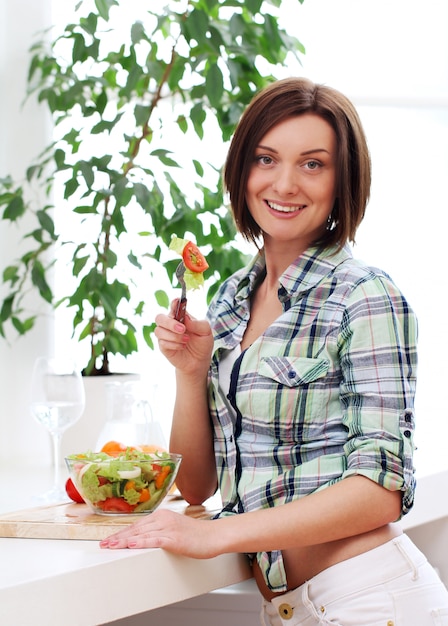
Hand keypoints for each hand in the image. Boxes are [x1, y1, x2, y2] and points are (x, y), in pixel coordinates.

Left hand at [99, 508, 218, 557]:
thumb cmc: (196, 535)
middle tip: (104, 545)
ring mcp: (169, 528)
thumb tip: (143, 538)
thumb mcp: (174, 528)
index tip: (109, 540)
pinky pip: (155, 540)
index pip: (137, 525)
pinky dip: (142, 542)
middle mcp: (163, 519)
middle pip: (136, 529)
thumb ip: (159, 531)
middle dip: (118, 538)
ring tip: (111, 546)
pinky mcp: (174, 538)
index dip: (121, 533)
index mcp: (161, 516)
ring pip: (142, 534)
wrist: (214, 536)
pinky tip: (132, 545)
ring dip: (124, 541)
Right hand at [154, 304, 212, 375]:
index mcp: (181, 317)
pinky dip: (174, 345)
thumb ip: (198, 323)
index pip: (174, 306)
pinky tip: (182, 346)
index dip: (173, 303)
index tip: (177, 301)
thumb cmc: (202, 344)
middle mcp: (171, 324)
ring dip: (174, 336)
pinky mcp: (163, 346)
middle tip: (182, 329)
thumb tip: (186, 318)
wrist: (199, 361)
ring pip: (159, 331)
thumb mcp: (206, 332)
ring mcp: (165, 335)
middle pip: (159, 317)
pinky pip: (162, 343)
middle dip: (170, 323)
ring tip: (186, 340)